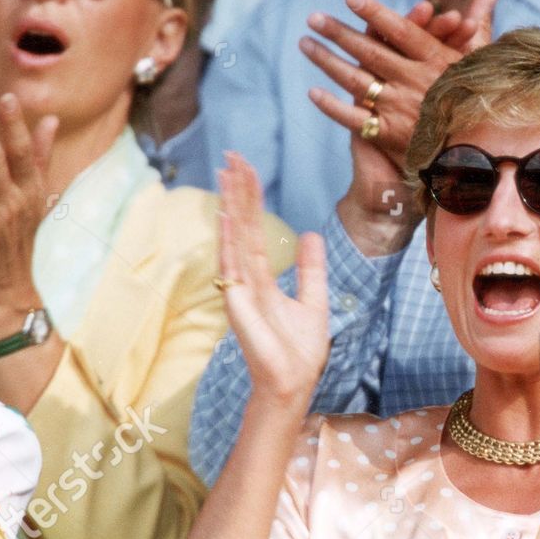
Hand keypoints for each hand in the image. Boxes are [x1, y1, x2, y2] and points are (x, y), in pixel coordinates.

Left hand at [0, 94, 58, 336]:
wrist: (7, 295)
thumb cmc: (21, 240)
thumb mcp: (38, 199)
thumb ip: (41, 158)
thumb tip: (50, 120)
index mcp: (33, 195)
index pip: (25, 155)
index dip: (16, 126)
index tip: (7, 99)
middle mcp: (13, 208)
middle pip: (0, 164)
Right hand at [218, 153, 329, 406]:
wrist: (293, 383)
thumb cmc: (299, 350)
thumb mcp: (313, 299)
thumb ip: (310, 268)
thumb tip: (308, 234)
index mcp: (261, 277)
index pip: (255, 228)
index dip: (250, 198)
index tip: (245, 168)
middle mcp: (246, 278)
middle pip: (241, 225)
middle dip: (237, 190)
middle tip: (232, 155)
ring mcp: (239, 289)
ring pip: (237, 237)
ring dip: (232, 204)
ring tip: (228, 172)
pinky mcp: (238, 304)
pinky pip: (234, 265)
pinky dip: (230, 240)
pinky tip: (226, 216)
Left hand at [303, 0, 495, 166]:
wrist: (470, 159)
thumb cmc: (474, 105)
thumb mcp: (478, 66)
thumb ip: (478, 29)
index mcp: (437, 62)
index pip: (402, 31)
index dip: (375, 13)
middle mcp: (416, 83)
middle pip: (370, 52)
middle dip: (339, 33)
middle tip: (314, 17)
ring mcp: (399, 109)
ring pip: (356, 80)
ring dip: (327, 61)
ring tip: (305, 43)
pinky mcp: (388, 134)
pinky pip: (354, 118)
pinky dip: (332, 105)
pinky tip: (313, 91)